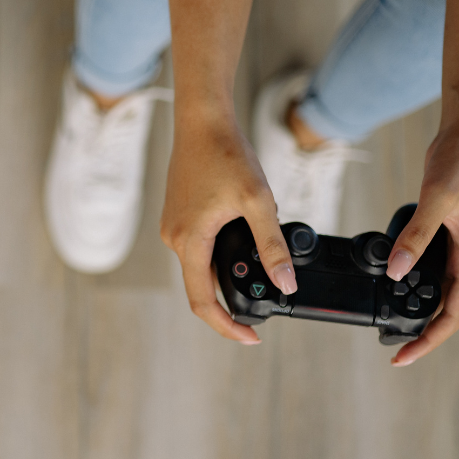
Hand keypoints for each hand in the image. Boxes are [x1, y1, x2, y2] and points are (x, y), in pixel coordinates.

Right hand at [160, 115, 298, 344]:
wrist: (202, 121)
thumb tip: (286, 283)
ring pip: (199, 266)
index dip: (225, 325)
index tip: (250, 337)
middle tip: (266, 300)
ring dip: (227, 273)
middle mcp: (173, 238)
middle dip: (231, 300)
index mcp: (189, 240)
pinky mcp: (177, 217)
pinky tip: (241, 236)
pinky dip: (218, 255)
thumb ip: (272, 245)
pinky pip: (196, 248)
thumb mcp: (259, 201)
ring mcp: (172, 227)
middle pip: (201, 287)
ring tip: (259, 261)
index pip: (202, 301)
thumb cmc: (226, 154)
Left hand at [385, 126, 458, 365]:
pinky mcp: (445, 232)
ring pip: (439, 289)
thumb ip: (416, 237)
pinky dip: (415, 281)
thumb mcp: (436, 201)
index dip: (430, 340)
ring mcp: (458, 246)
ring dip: (418, 308)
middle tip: (393, 347)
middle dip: (423, 331)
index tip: (405, 356)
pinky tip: (395, 283)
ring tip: (392, 322)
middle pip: (447, 308)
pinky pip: (432, 267)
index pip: (454, 314)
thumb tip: (397, 273)